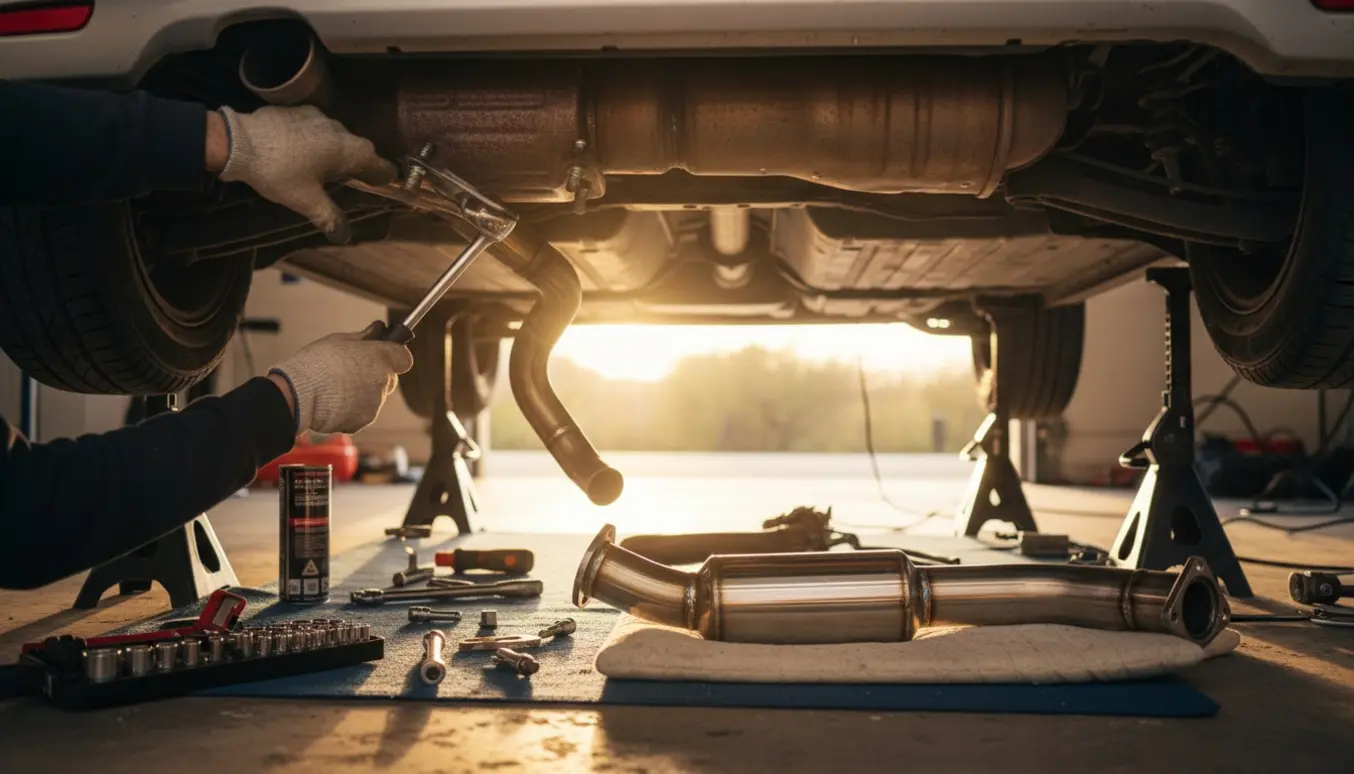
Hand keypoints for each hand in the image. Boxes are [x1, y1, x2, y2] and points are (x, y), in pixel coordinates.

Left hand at [214, 105, 396, 243]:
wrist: (239, 142)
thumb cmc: (278, 173)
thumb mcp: (305, 201)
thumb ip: (329, 217)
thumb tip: (344, 235)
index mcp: (347, 150)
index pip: (379, 164)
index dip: (383, 177)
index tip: (380, 186)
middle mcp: (339, 129)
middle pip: (360, 148)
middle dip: (358, 165)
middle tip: (348, 182)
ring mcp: (318, 116)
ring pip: (338, 136)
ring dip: (336, 151)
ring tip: (320, 168)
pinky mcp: (298, 110)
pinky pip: (317, 128)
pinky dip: (316, 140)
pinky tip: (299, 153)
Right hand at [267, 322, 413, 434]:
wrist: (297, 395)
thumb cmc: (315, 364)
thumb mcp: (338, 340)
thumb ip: (363, 337)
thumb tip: (377, 330)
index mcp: (381, 359)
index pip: (404, 358)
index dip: (393, 356)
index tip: (382, 354)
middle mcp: (383, 383)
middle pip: (389, 378)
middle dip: (375, 375)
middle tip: (350, 371)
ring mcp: (374, 405)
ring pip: (374, 397)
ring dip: (362, 393)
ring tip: (335, 388)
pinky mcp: (362, 422)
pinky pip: (361, 413)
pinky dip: (351, 409)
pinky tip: (333, 401)